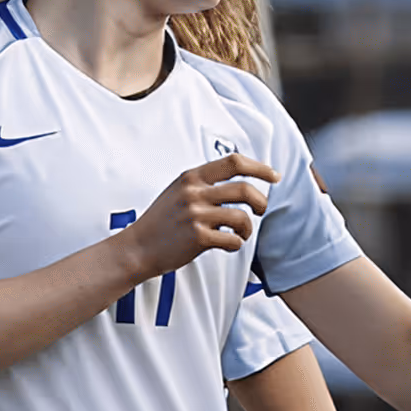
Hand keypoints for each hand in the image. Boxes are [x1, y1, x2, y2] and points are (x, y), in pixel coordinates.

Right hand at [119, 154, 280, 275]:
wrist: (137, 248)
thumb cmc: (160, 223)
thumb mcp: (177, 191)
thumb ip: (203, 184)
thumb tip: (238, 182)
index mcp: (191, 177)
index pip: (234, 162)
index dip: (260, 167)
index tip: (274, 176)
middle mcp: (194, 192)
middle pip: (245, 189)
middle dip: (261, 201)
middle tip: (262, 210)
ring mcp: (196, 215)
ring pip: (242, 216)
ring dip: (249, 227)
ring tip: (242, 233)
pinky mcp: (198, 237)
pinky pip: (232, 239)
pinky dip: (236, 244)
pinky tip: (228, 245)